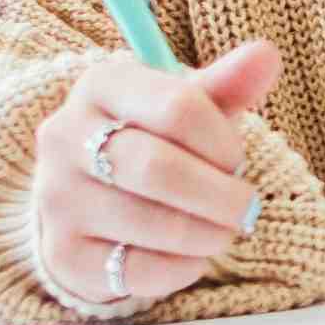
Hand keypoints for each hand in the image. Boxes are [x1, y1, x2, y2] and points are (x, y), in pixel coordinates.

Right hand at [17, 38, 281, 321]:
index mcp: (100, 86)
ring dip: (209, 233)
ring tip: (224, 229)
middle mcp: (65, 137)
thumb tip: (266, 54)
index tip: (235, 160)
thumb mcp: (186, 106)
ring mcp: (57, 198)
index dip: (223, 141)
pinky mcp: (65, 254)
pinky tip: (192, 254)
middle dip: (221, 194)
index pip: (179, 107)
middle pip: (158, 168)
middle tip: (245, 206)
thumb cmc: (154, 141)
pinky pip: (139, 269)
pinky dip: (183, 267)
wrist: (91, 200)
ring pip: (153, 223)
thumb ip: (226, 84)